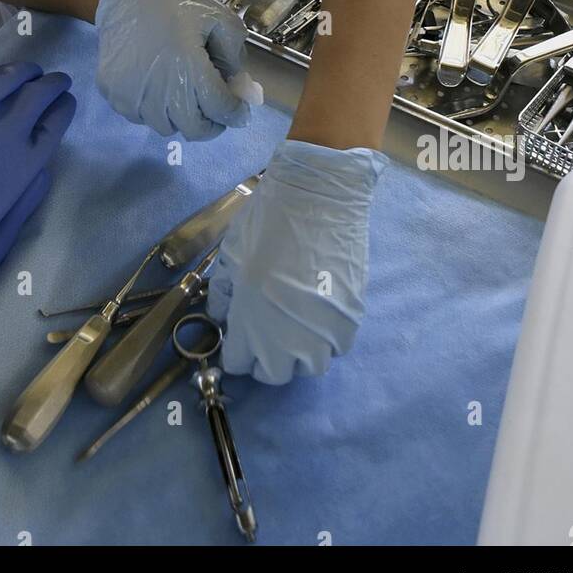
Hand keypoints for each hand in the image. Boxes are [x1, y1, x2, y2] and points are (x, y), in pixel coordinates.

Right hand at [94, 0, 252, 139]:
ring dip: (180, 117)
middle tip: (213, 111)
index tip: (239, 111)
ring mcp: (134, 96)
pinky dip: (153, 111)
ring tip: (182, 96)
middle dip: (211, 124)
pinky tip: (156, 89)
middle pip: (195, 130)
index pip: (220, 109)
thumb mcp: (216, 16)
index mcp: (190, 69)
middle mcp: (162, 90)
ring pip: (166, 126)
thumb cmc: (172, 6)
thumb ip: (233, 50)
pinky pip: (140, 118)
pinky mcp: (115, 96)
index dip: (235, 114)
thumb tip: (236, 82)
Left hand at [206, 139, 386, 383]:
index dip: (236, 351)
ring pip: (309, 366)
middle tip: (265, 335)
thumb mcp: (231, 253)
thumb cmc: (269, 220)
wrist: (321, 197)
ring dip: (298, 355)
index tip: (239, 337)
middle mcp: (286, 337)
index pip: (238, 363)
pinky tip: (319, 313)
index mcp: (250, 319)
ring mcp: (322, 331)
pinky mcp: (350, 320)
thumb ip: (222, 293)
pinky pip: (336, 346)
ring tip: (294, 327)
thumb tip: (222, 316)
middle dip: (264, 360)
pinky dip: (326, 338)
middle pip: (273, 374)